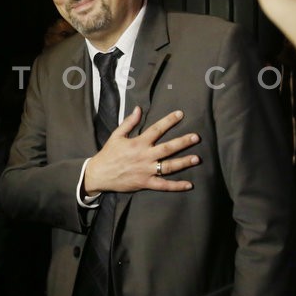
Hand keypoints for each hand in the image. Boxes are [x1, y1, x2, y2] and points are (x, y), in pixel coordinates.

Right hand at [84, 107, 199, 194]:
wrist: (99, 174)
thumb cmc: (108, 154)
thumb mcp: (116, 135)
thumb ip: (129, 122)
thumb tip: (138, 109)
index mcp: (138, 143)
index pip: (156, 129)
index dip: (169, 121)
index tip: (180, 114)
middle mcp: (144, 156)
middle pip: (167, 148)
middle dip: (183, 142)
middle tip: (196, 137)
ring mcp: (146, 170)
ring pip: (168, 166)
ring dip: (183, 162)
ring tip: (197, 158)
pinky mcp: (145, 183)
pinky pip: (163, 185)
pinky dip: (176, 186)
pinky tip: (189, 184)